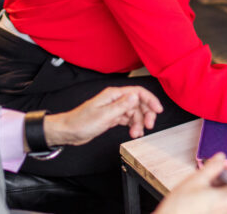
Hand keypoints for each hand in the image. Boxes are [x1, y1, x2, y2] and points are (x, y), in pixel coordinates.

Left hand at [44, 86, 162, 146]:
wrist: (68, 132)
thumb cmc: (81, 123)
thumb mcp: (104, 115)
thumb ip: (122, 106)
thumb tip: (136, 96)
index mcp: (114, 95)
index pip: (138, 92)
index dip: (150, 100)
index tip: (158, 110)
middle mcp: (115, 100)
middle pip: (139, 103)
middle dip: (146, 114)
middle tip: (149, 126)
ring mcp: (114, 109)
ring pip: (134, 113)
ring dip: (138, 123)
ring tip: (136, 134)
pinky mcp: (112, 117)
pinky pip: (128, 120)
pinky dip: (133, 126)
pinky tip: (133, 133)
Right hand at [154, 153, 226, 213]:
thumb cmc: (180, 208)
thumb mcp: (196, 180)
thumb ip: (212, 167)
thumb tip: (220, 158)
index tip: (220, 168)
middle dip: (221, 179)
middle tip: (206, 175)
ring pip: (225, 197)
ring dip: (216, 188)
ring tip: (199, 187)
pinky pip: (220, 206)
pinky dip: (213, 199)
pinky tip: (199, 197)